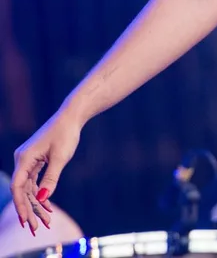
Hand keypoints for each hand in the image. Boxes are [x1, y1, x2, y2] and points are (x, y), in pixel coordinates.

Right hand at [10, 110, 82, 233]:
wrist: (71, 116)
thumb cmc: (66, 134)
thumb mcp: (61, 157)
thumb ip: (51, 178)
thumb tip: (42, 198)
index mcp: (24, 158)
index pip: (17, 187)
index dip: (21, 205)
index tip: (27, 220)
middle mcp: (22, 160)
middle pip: (22, 190)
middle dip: (29, 209)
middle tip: (38, 227)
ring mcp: (27, 160)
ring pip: (28, 187)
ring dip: (35, 204)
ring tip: (45, 221)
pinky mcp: (35, 160)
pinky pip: (33, 181)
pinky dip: (39, 193)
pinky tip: (46, 205)